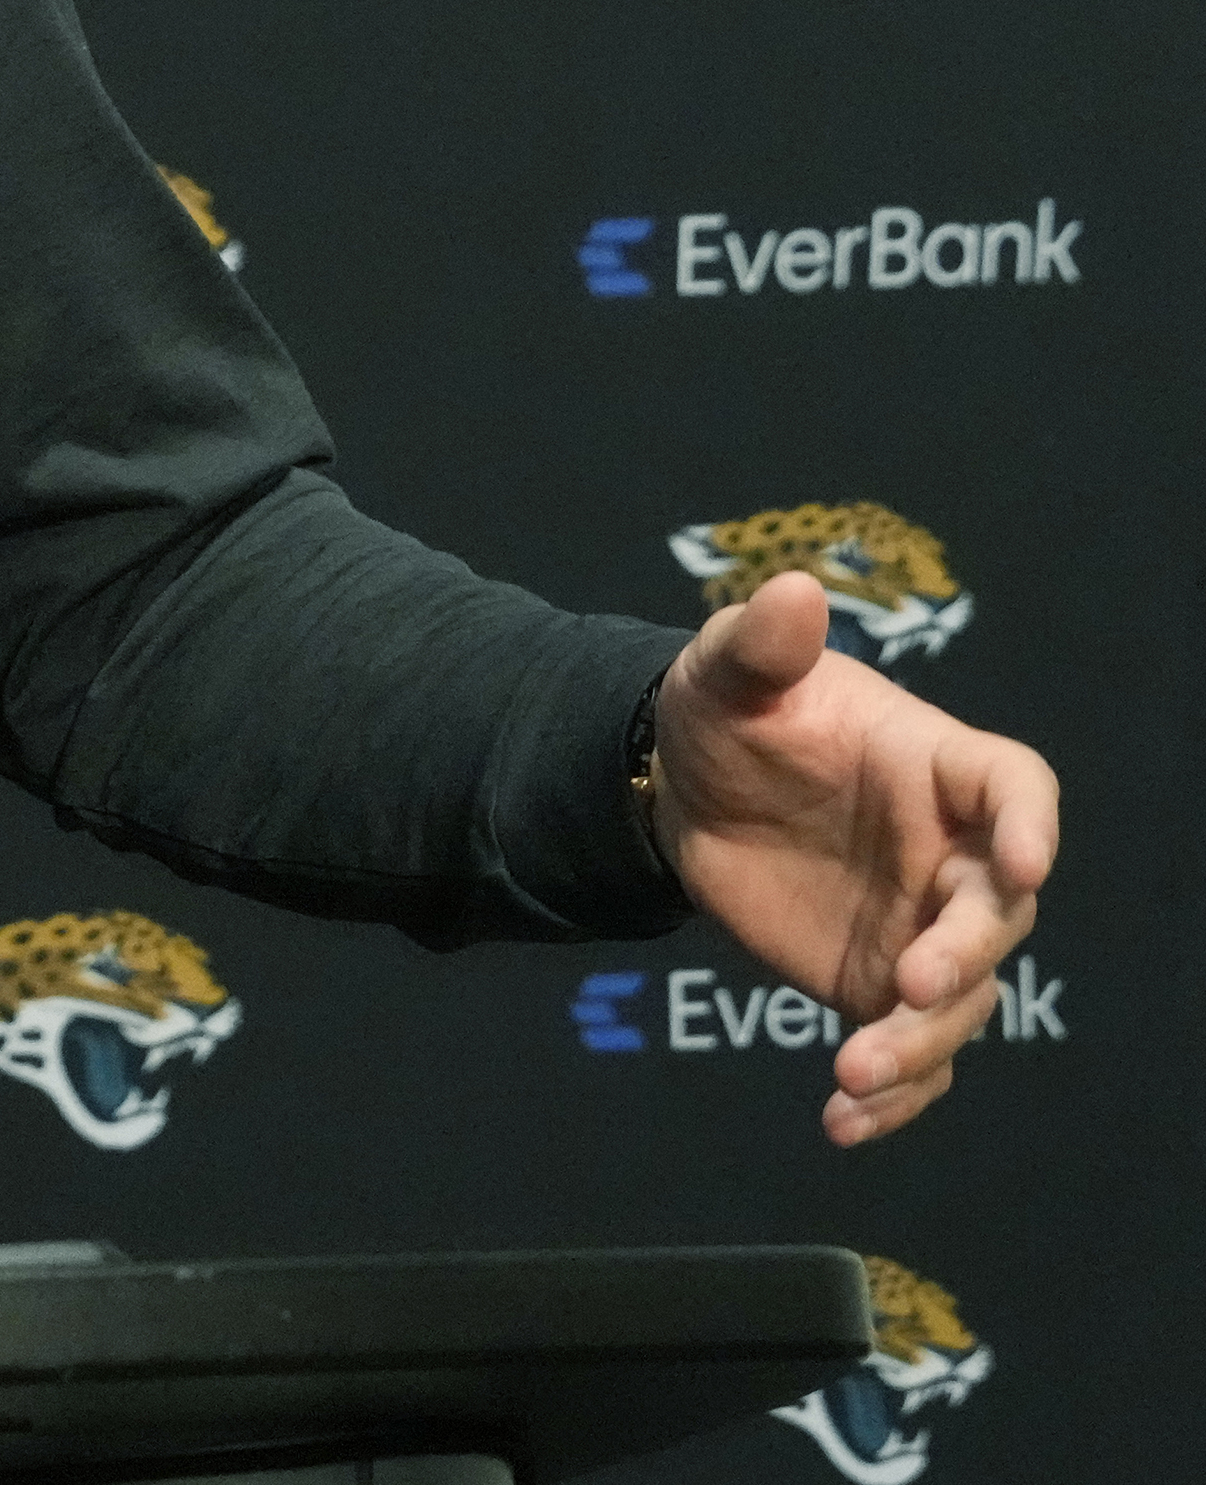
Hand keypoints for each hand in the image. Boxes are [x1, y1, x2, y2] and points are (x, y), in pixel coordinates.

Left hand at [652, 568, 1057, 1144]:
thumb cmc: (731, 712)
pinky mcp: (877, 987)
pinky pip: (907, 1054)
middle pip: (995, 914)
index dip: (1030, 823)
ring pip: (959, 1002)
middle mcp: (950, 855)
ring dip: (918, 1045)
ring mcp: (922, 929)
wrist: (686, 786)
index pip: (1014, 788)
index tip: (1025, 860)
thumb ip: (762, 642)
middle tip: (906, 987)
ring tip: (852, 1071)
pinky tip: (840, 1123)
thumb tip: (791, 592)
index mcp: (938, 768)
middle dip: (964, 955)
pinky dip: (888, 1097)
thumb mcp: (729, 670)